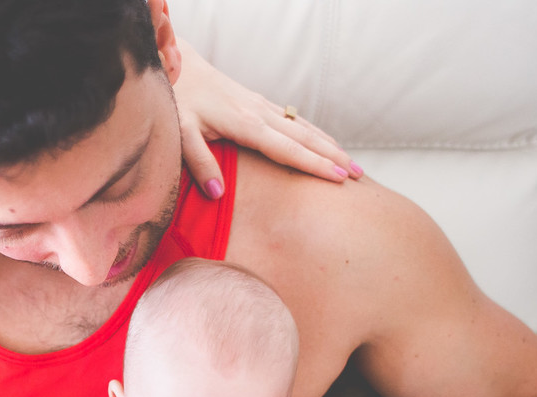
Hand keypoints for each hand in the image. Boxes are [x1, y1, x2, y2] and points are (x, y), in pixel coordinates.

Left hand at [173, 38, 360, 197]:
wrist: (176, 64)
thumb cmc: (177, 99)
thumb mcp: (181, 133)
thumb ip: (199, 163)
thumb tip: (218, 194)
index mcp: (245, 124)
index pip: (287, 149)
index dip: (314, 165)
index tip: (339, 178)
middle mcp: (259, 113)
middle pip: (304, 138)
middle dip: (333, 157)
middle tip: (360, 176)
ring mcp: (261, 106)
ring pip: (303, 127)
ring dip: (329, 145)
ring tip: (352, 163)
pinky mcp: (258, 103)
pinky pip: (293, 120)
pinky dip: (314, 133)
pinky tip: (325, 142)